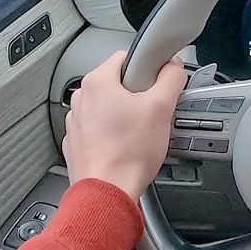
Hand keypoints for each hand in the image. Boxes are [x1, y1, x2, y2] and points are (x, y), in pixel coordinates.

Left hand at [63, 51, 186, 200]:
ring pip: (109, 108)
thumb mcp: (162, 107)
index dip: (149, 68)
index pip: (126, 57)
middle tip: (153, 114)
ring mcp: (77, 122)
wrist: (108, 192)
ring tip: (140, 134)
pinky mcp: (78, 143)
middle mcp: (81, 99)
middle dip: (138, 95)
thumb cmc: (128, 153)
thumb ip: (171, 78)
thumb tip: (173, 66)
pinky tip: (127, 147)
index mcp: (97, 82)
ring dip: (126, 116)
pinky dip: (114, 134)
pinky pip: (100, 129)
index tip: (159, 84)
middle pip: (118, 83)